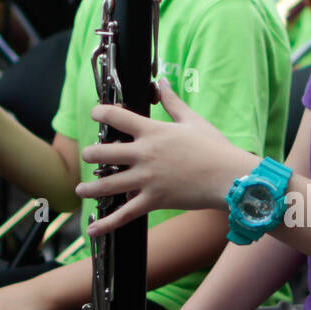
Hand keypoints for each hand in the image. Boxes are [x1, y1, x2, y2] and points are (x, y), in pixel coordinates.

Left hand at [77, 78, 253, 235]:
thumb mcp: (192, 120)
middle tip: (88, 156)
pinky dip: (107, 223)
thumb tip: (162, 80)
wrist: (230, 177)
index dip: (101, 113)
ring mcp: (147, 179)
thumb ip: (172, 101)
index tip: (95, 114)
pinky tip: (92, 229)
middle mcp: (145, 154)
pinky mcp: (154, 200)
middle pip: (104, 153)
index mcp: (152, 131)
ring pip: (108, 184)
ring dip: (90, 188)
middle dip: (91, 155)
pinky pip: (125, 214)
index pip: (117, 117)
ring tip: (80, 189)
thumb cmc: (214, 147)